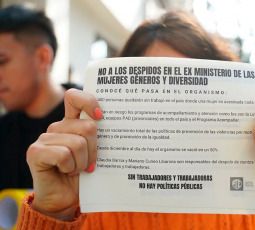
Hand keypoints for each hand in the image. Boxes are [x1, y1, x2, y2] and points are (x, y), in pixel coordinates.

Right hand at [27, 89, 101, 220]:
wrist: (65, 199)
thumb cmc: (83, 174)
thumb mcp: (94, 152)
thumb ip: (98, 136)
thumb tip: (115, 122)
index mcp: (71, 123)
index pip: (74, 97)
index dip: (89, 101)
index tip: (100, 116)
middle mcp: (57, 127)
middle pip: (87, 127)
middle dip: (94, 149)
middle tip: (89, 163)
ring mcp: (44, 138)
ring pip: (77, 143)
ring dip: (83, 162)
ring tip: (77, 169)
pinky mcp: (36, 152)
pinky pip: (64, 155)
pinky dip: (70, 167)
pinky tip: (66, 172)